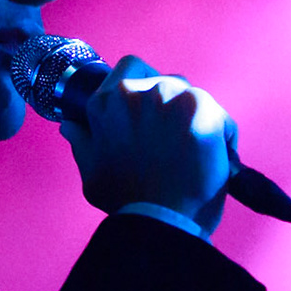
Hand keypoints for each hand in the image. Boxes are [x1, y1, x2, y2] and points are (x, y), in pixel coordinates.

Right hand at [58, 55, 235, 235]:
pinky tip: (215, 157)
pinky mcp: (204, 110)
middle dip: (171, 107)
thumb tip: (70, 126)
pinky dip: (221, 133)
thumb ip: (83, 144)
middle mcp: (140, 90)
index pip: (129, 68)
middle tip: (173, 141)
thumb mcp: (93, 173)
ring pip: (193, 96)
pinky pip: (218, 115)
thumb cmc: (126, 201)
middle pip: (165, 81)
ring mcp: (173, 97)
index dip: (142, 90)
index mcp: (108, 101)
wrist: (163, 222)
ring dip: (195, 120)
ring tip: (194, 154)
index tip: (148, 115)